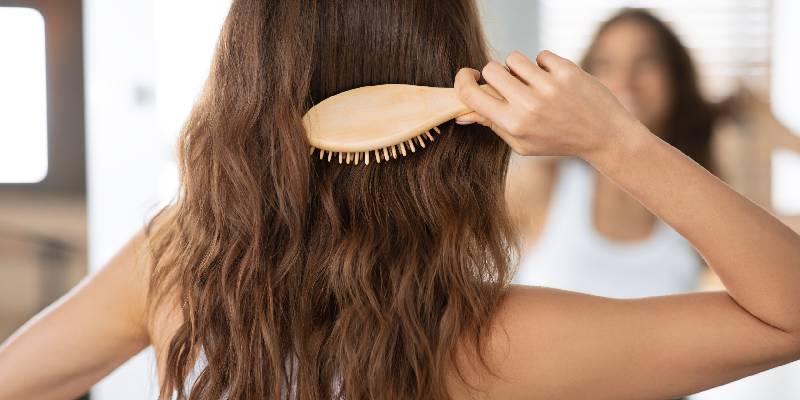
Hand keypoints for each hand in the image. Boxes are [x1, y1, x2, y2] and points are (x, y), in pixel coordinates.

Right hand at [454, 50, 643, 158]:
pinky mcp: (567, 71)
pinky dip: (544, 65)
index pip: (471, 94)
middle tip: (507, 83)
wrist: (605, 136)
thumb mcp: (522, 143)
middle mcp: (529, 105)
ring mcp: (549, 87)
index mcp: (514, 124)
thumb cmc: (558, 142)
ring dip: (519, 68)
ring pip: (514, 58)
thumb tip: (462, 112)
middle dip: (494, 73)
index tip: (469, 78)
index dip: (463, 81)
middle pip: (491, 69)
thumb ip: (493, 125)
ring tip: (532, 82)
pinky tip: (553, 80)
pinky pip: (540, 56)